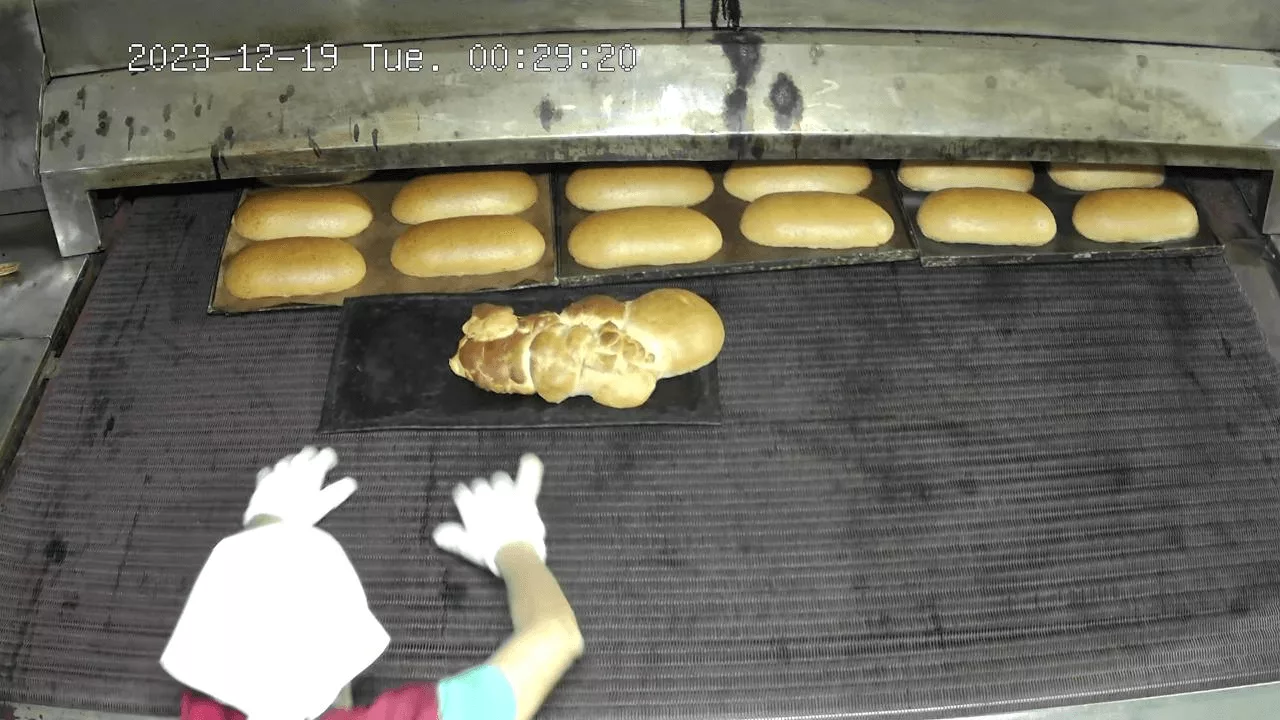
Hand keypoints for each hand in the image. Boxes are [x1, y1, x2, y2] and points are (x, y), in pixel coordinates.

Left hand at [242, 446, 356, 527]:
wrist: (271, 523)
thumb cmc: (299, 515)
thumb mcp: (324, 505)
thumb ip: (338, 491)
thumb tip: (350, 483)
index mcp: (312, 471)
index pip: (325, 454)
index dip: (330, 457)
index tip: (332, 463)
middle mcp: (295, 467)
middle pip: (306, 453)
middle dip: (313, 456)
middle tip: (316, 464)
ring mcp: (278, 472)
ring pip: (288, 460)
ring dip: (294, 463)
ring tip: (298, 471)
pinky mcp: (264, 481)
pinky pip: (269, 471)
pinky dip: (274, 473)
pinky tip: (276, 479)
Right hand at [432, 454, 546, 574]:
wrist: (514, 551)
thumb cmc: (489, 552)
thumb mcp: (466, 547)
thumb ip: (453, 537)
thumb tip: (437, 534)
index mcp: (470, 506)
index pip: (462, 492)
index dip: (465, 497)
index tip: (466, 501)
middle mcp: (486, 496)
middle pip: (480, 484)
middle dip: (481, 491)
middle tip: (487, 504)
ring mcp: (505, 494)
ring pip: (500, 479)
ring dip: (499, 484)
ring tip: (502, 493)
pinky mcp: (523, 497)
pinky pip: (527, 478)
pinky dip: (529, 469)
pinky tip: (529, 459)